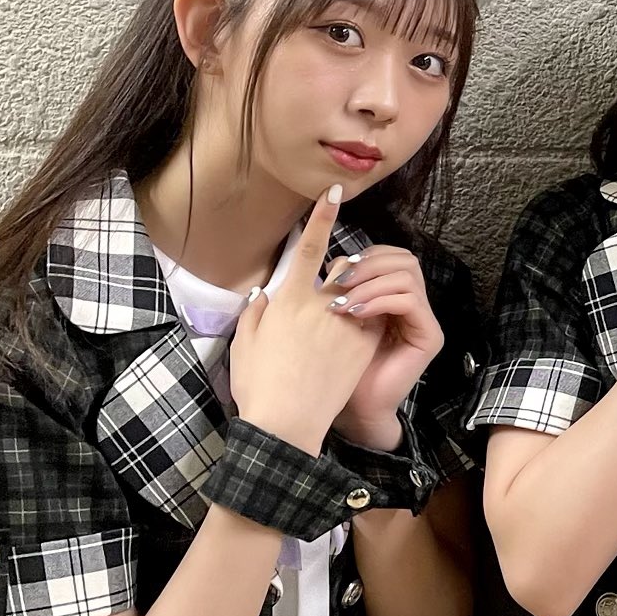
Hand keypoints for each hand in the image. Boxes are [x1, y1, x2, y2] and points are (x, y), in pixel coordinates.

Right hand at [228, 188, 380, 453]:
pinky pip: (371, 319)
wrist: (287, 423)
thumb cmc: (259, 385)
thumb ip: (255, 313)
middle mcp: (321, 305)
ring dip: (356, 298)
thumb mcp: (245, 344)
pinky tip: (353, 341)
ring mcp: (347, 324)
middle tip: (336, 293)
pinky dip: (365, 320)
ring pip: (360, 294)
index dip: (322, 217)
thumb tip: (263, 295)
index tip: (336, 192)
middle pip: (342, 269)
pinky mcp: (365, 344)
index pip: (307, 248)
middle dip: (343, 272)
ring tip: (343, 323)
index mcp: (288, 300)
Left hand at [324, 244, 443, 450]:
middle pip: (405, 259)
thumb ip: (343, 287)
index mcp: (394, 296)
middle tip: (340, 282)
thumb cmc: (338, 366)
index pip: (392, 256)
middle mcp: (415, 305)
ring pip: (408, 276)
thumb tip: (336, 259)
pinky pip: (410, 301)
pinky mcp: (429, 337)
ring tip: (343, 303)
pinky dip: (380, 301)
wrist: (351, 407)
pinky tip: (355, 314)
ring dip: (370, 285)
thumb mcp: (338, 317)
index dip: (367, 255)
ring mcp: (424, 321)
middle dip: (369, 265)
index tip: (336, 269)